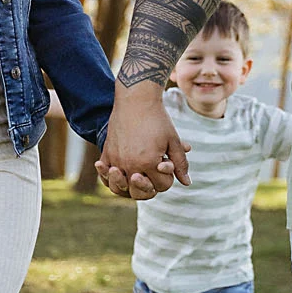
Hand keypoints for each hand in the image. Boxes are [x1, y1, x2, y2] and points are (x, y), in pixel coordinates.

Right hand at [92, 84, 188, 199]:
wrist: (136, 99)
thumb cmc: (158, 119)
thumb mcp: (173, 141)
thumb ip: (180, 164)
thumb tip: (187, 183)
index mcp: (149, 163)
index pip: (161, 186)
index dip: (167, 178)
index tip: (166, 164)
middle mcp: (130, 165)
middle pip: (138, 193)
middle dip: (149, 186)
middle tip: (151, 173)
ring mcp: (116, 160)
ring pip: (118, 188)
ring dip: (127, 187)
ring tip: (134, 177)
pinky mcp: (106, 152)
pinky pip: (104, 175)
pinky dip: (110, 177)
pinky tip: (117, 172)